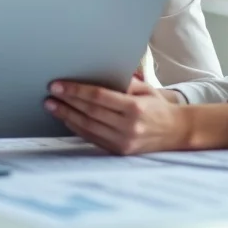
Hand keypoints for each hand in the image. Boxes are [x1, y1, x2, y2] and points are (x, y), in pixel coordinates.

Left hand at [45, 79, 191, 154]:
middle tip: (50, 94)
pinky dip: (77, 128)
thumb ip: (124, 83)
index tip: (58, 85)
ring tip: (52, 106)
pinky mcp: (119, 151)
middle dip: (67, 102)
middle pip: (89, 112)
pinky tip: (67, 119)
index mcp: (134, 108)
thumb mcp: (145, 89)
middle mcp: (128, 127)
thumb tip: (97, 76)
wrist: (176, 133)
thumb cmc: (158, 107)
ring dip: (67, 116)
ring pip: (87, 127)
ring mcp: (123, 142)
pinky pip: (92, 138)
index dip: (76, 91)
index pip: (98, 97)